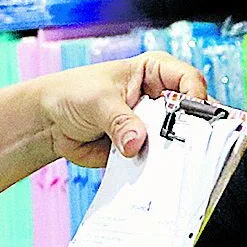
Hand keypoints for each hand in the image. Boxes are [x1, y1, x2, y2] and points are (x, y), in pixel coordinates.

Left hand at [38, 53, 207, 167]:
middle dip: (190, 131)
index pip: (189, 80)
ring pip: (177, 142)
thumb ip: (120, 121)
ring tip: (168, 163)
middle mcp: (160, 99)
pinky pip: (157, 163)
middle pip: (191, 115)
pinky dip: (157, 171)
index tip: (192, 116)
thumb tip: (136, 142)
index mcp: (155, 72)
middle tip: (186, 145)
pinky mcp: (144, 150)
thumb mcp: (98, 101)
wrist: (51, 122)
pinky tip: (154, 174)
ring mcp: (154, 127)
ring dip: (173, 154)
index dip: (195, 97)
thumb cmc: (73, 94)